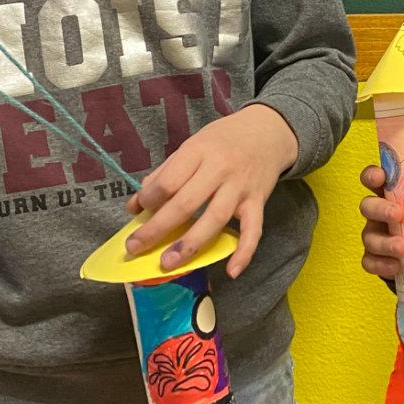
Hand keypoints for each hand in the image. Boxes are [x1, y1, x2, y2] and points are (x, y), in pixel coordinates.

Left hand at [124, 102, 298, 278]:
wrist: (267, 131)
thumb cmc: (223, 140)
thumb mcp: (191, 146)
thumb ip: (165, 174)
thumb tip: (136, 205)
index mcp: (198, 151)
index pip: (168, 181)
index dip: (148, 199)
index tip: (138, 210)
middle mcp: (220, 169)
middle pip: (186, 203)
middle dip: (157, 229)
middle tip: (135, 247)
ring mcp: (240, 187)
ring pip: (215, 219)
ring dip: (190, 244)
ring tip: (168, 263)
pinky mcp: (258, 202)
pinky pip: (253, 230)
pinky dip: (244, 252)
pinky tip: (232, 272)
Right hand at [359, 163, 403, 278]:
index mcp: (391, 194)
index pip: (374, 179)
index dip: (372, 175)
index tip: (381, 177)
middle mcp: (378, 214)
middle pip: (367, 206)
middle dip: (380, 209)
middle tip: (398, 214)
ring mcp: (374, 236)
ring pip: (368, 237)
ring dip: (385, 242)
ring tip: (403, 248)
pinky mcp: (375, 259)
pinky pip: (370, 262)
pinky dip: (382, 265)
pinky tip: (397, 267)